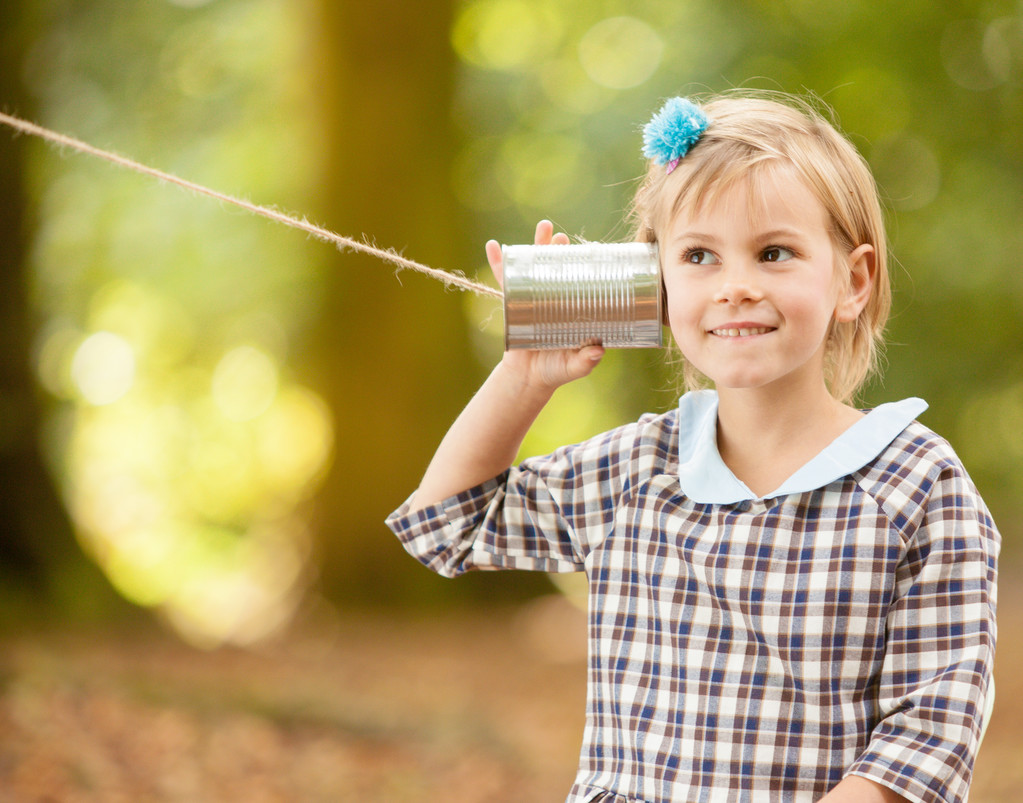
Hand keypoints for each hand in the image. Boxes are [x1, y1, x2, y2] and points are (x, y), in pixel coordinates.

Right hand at [486, 220, 604, 392]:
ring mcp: (531, 298)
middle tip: (560, 237)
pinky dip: (498, 263)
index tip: (585, 251)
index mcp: (571, 308)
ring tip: (542, 227)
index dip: (580, 265)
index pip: (577, 280)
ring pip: (531, 267)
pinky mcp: (511, 303)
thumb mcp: (575, 366)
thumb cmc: (556, 370)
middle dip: (557, 249)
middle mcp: (552, 297)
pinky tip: (494, 246)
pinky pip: (504, 281)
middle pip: (554, 267)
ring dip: (533, 246)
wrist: (528, 379)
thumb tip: (597, 351)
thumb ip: (586, 361)